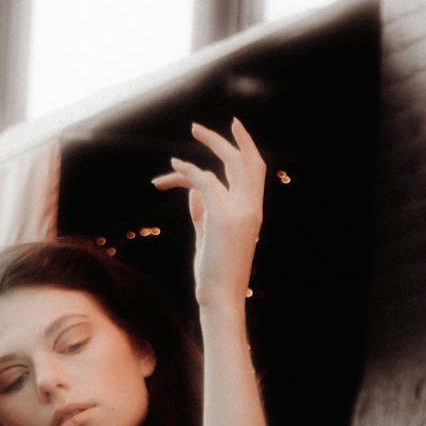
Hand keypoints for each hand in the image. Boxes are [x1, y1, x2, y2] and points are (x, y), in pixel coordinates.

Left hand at [151, 119, 265, 312]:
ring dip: (197, 155)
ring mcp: (240, 210)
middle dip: (221, 140)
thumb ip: (203, 214)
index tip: (234, 128)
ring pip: (223, 165)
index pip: (255, 170)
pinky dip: (186, 172)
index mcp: (253, 212)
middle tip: (196, 128)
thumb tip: (194, 193)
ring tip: (172, 159)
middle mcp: (251, 207)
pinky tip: (170, 172)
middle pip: (244, 159)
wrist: (220, 297)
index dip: (246, 146)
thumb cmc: (215, 274)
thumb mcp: (209, 239)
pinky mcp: (222, 215)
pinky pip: (203, 180)